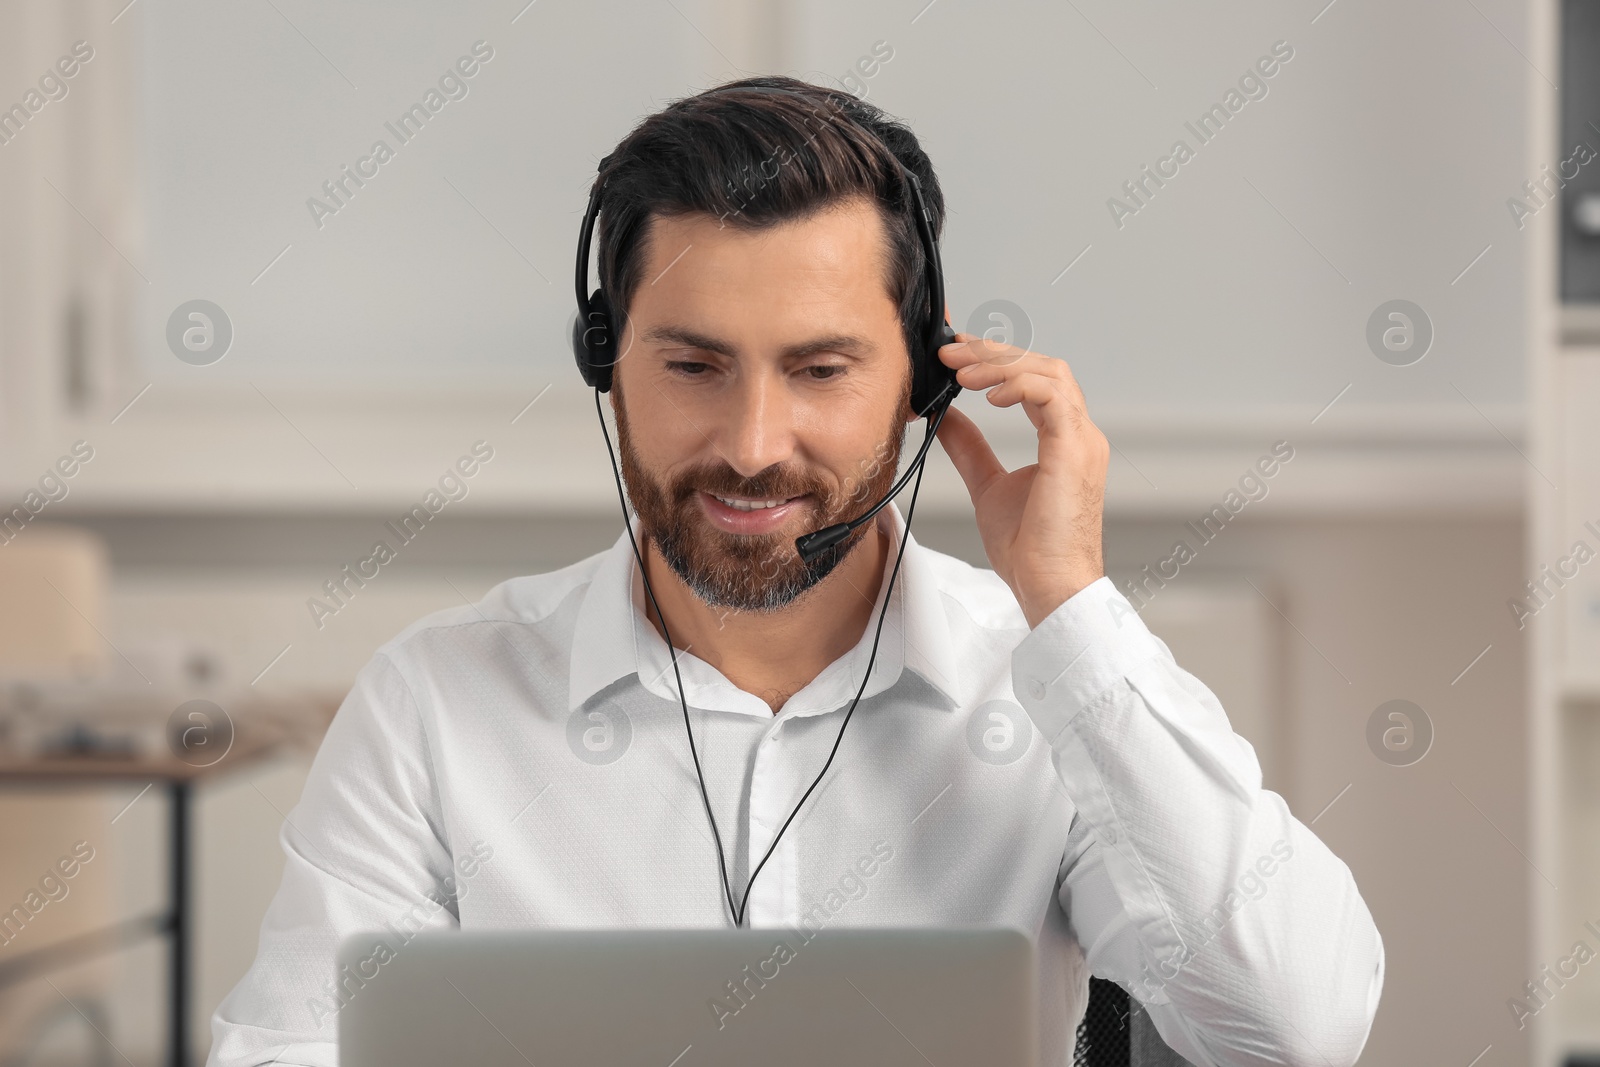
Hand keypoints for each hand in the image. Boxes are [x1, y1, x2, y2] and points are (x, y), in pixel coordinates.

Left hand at [934, 331, 1107, 628]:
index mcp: (1064, 439)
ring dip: (1001, 364)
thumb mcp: (987, 485)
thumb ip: (970, 448)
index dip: (997, 360)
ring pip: (1049, 372)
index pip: (1035, 379)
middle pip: (1043, 366)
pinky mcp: (1075, 451)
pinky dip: (1017, 386)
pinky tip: (985, 396)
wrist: (1048, 586)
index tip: (956, 355)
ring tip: (961, 370)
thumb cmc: (1029, 548)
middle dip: (994, 353)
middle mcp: (1079, 433)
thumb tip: (947, 416)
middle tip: (950, 351)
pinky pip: (1051, 397)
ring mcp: (1082, 440)